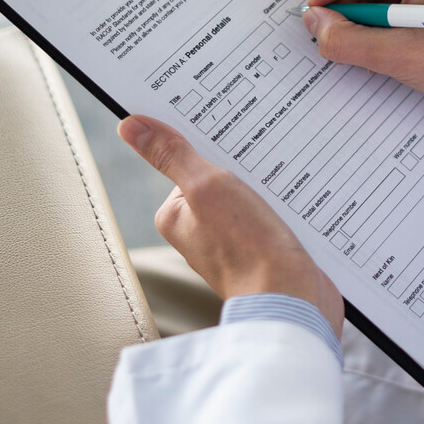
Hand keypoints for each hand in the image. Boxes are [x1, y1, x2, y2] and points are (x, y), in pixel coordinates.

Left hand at [118, 115, 343, 337]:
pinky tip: (293, 198)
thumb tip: (129, 125)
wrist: (291, 299)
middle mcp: (199, 229)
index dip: (210, 141)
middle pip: (221, 176)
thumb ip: (171, 155)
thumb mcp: (206, 187)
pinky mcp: (261, 248)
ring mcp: (231, 240)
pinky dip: (281, 202)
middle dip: (242, 163)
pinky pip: (269, 212)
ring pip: (249, 193)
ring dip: (266, 182)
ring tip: (280, 179)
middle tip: (262, 154)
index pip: (190, 160)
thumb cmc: (246, 248)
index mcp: (175, 214)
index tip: (230, 125)